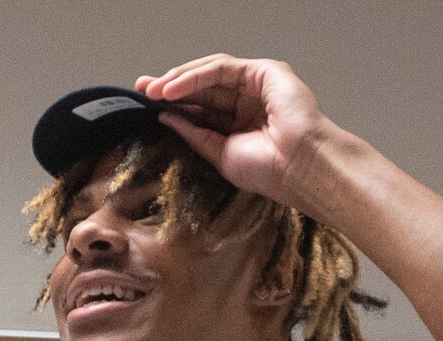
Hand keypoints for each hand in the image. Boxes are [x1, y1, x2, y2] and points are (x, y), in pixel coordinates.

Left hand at [134, 56, 335, 208]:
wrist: (298, 168)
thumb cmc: (269, 170)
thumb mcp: (219, 153)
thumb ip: (195, 134)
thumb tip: (166, 118)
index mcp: (240, 122)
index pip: (201, 106)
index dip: (174, 103)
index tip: (148, 104)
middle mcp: (248, 100)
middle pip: (202, 87)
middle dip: (171, 86)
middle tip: (144, 89)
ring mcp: (256, 84)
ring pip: (210, 73)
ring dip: (180, 80)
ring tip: (156, 91)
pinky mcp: (264, 71)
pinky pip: (222, 68)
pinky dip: (196, 75)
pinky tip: (175, 88)